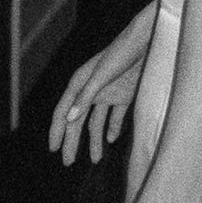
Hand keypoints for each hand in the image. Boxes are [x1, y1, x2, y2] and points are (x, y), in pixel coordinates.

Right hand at [48, 19, 149, 164]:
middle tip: (68, 162)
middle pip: (77, 120)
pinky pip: (114, 116)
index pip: (63, 111)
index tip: (53, 149)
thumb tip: (69, 119)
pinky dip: (112, 128)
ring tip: (95, 160)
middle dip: (72, 141)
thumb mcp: (102, 75)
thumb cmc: (122, 53)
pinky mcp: (124, 94)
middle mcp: (91, 89)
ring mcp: (108, 92)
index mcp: (80, 83)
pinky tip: (111, 140)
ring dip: (94, 140)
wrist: (148, 40)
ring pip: (96, 121)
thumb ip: (86, 96)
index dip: (57, 131)